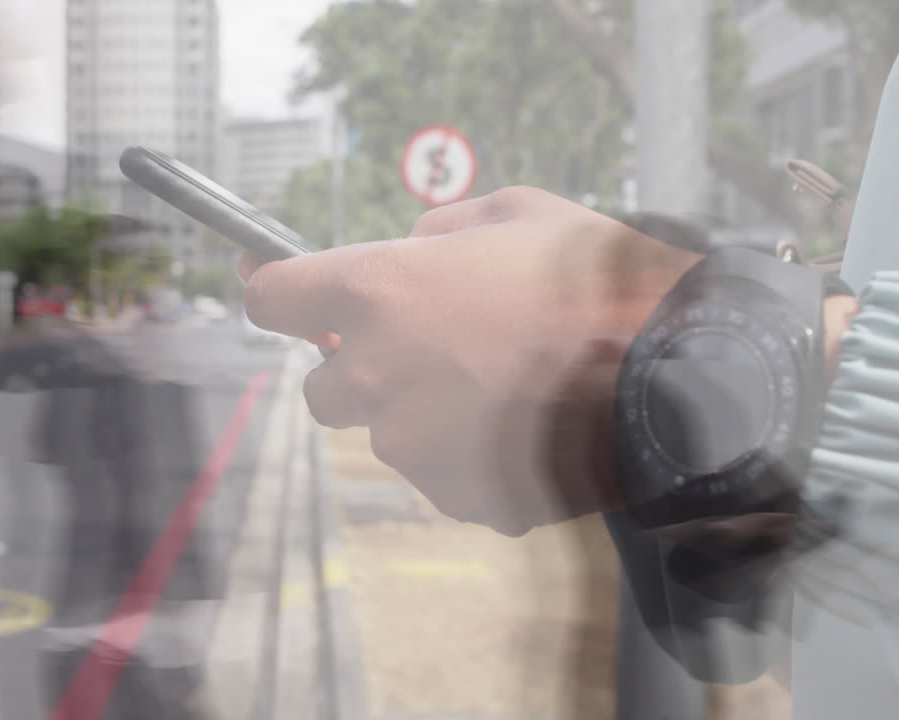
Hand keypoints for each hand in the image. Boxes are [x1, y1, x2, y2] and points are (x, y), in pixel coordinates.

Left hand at [240, 187, 701, 535]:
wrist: (680, 375)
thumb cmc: (599, 282)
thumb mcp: (519, 212)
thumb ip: (442, 227)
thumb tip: (413, 246)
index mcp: (378, 292)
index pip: (272, 298)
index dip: (274, 289)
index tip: (274, 286)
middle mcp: (376, 374)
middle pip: (320, 388)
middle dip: (359, 370)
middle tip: (426, 351)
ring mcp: (412, 445)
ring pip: (386, 435)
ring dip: (420, 415)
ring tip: (502, 391)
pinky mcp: (454, 495)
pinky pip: (441, 475)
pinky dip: (468, 457)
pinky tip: (524, 430)